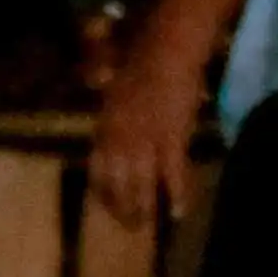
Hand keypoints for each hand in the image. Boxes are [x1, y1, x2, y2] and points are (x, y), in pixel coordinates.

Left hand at [92, 28, 214, 227]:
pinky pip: (173, 174)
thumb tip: (107, 124)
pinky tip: (179, 212)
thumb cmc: (142, 62)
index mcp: (104, 130)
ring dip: (143, 209)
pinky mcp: (172, 137)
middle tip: (129, 226)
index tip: (108, 208)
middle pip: (116, 185)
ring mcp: (144, 141)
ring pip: (140, 185)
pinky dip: (177, 194)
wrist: (166, 49)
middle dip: (122, 209)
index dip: (103, 194)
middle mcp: (119, 141)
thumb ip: (111, 113)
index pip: (98, 173)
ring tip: (146, 225)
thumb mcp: (114, 89)